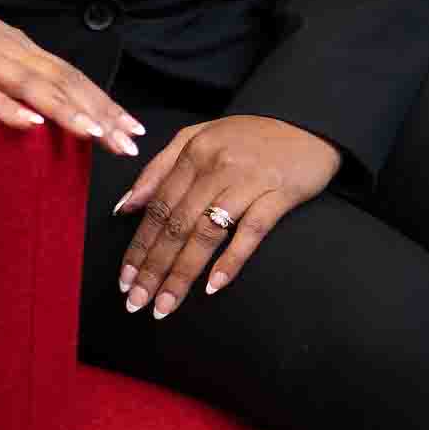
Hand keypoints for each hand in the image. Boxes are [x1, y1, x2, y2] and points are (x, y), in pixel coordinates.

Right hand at [0, 0, 143, 155]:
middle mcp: (7, 50)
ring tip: (93, 133)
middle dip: (97, 112)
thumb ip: (22, 73)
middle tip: (127, 142)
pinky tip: (26, 123)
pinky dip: (3, 106)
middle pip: (60, 82)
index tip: (133, 129)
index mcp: (21, 48)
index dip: (104, 101)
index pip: (71, 76)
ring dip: (63, 109)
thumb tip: (56, 106)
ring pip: (27, 85)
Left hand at [112, 115, 341, 317]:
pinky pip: (251, 230)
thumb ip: (159, 169)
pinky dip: (232, 259)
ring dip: (183, 273)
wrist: (304, 124)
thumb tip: (126, 206)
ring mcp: (247, 181)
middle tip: (136, 302)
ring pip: (206, 233)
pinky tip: (214, 285)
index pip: (157, 206)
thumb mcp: (197, 138)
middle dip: (153, 268)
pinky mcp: (278, 193)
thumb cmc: (247, 136)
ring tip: (165, 305)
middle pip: (176, 225)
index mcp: (193, 153)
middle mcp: (215, 166)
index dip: (139, 246)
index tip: (124, 278)